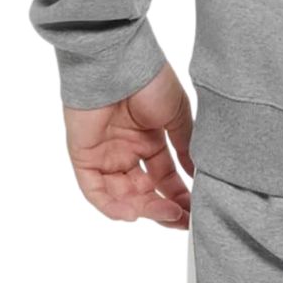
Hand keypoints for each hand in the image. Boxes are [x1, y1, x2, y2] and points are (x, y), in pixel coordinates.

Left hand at [63, 63, 194, 226]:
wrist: (120, 63)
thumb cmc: (150, 81)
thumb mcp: (176, 115)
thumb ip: (186, 147)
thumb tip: (198, 175)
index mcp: (148, 140)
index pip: (163, 178)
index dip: (178, 196)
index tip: (194, 211)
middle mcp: (126, 150)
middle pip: (143, 191)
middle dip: (163, 208)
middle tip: (182, 219)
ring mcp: (104, 155)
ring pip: (121, 195)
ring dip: (143, 209)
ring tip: (166, 214)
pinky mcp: (84, 157)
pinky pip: (95, 191)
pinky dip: (112, 206)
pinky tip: (134, 213)